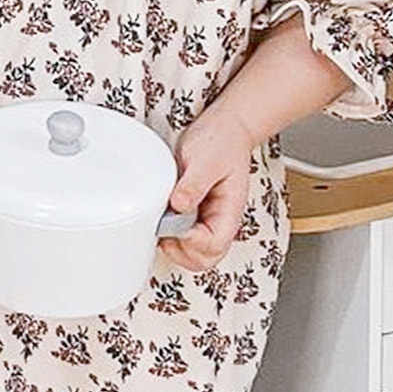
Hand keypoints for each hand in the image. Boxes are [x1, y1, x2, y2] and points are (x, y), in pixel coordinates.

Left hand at [161, 102, 258, 272]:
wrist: (225, 131)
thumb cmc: (221, 143)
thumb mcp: (207, 159)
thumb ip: (194, 184)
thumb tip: (178, 207)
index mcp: (229, 211)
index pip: (214, 245)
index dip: (191, 241)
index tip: (175, 223)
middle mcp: (220, 222)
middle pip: (205, 260)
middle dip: (182, 253)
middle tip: (165, 231)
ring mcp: (208, 222)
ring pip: (195, 256)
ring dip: (176, 249)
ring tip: (163, 226)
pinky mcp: (195, 217)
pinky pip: (185, 242)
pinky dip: (171, 239)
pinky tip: (163, 221)